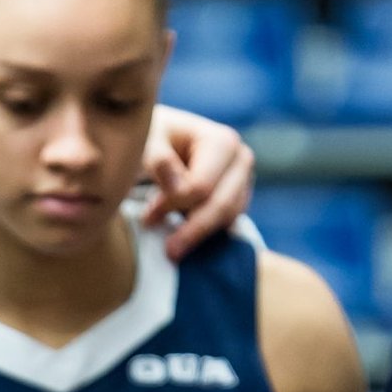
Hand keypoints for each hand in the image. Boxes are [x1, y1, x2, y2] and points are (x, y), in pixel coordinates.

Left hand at [140, 109, 255, 259]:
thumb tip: (177, 187)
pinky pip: (228, 226)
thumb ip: (157, 159)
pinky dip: (206, 233)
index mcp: (222, 141)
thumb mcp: (149, 141)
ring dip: (197, 232)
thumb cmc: (155, 138)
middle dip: (192, 230)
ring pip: (227, 220)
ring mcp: (244, 180)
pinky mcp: (240, 199)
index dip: (173, 205)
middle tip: (168, 252)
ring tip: (170, 239)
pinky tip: (183, 231)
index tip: (147, 217)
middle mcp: (241, 159)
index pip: (202, 187)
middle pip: (221, 206)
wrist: (166, 139)